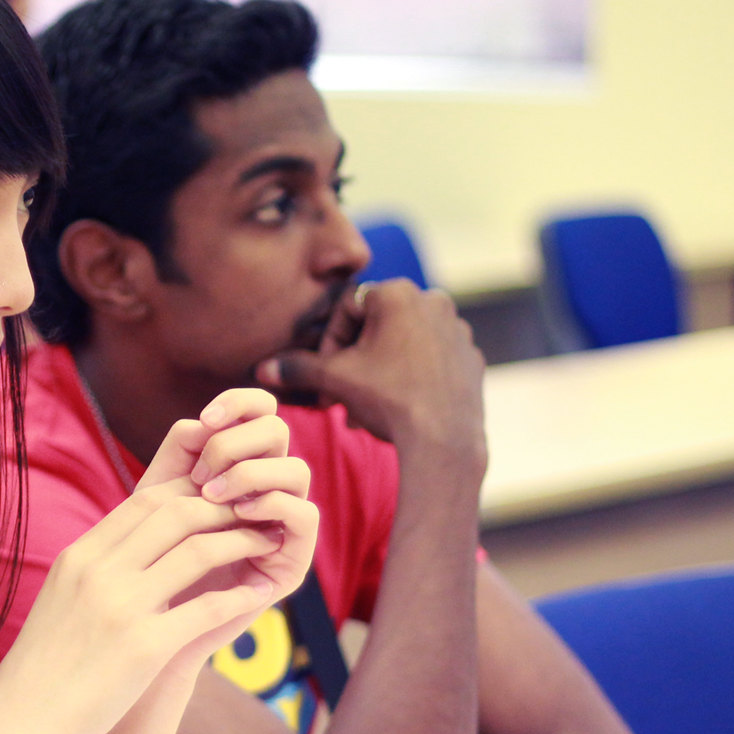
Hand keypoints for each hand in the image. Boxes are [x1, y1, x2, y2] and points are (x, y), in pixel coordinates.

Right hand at [0, 391, 316, 733]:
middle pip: (177, 513)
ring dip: (242, 542)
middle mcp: (99, 572)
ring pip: (199, 550)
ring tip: (267, 544)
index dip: (190, 492)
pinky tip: (261, 593)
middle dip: (224, 508)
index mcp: (79, 558)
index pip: (145, 500)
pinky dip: (241, 595)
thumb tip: (132, 553)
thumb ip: (94, 573)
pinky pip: (208, 607)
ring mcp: (122, 607)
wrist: (21, 728)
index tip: (219, 500)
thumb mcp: (60, 603)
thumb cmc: (43, 672)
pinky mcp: (146, 647)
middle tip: (254, 514)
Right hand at [256, 279, 486, 468]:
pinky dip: (412, 377)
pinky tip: (400, 406)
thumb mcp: (335, 380)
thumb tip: (262, 369)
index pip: (348, 308)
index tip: (327, 376)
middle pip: (377, 326)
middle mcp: (434, 301)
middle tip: (343, 393)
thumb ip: (298, 368)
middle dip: (356, 360)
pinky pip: (432, 361)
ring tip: (368, 406)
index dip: (330, 344)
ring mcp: (458, 330)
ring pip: (404, 344)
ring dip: (381, 370)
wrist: (443, 441)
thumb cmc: (389, 399)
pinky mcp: (471, 357)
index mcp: (398, 293)